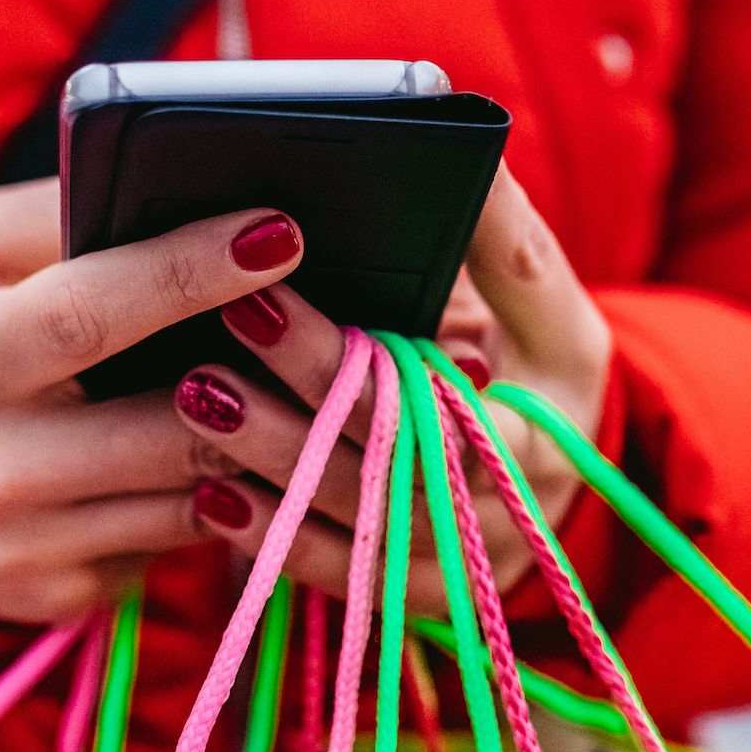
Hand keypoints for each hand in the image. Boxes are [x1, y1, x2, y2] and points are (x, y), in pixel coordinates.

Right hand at [0, 182, 303, 622]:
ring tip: (296, 381)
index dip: (191, 271)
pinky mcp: (65, 595)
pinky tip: (232, 449)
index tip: (279, 231)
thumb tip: (164, 178)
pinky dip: (218, 493)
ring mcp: (29, 547)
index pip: (89, 314)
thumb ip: (52, 214)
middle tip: (318, 322)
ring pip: (196, 495)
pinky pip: (179, 540)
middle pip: (173, 428)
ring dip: (260, 440)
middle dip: (262, 376)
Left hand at [174, 166, 611, 603]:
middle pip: (394, 465)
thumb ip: (504, 237)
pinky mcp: (407, 597)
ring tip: (199, 395)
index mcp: (544, 432)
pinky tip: (210, 495)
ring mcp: (455, 568)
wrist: (551, 474)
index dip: (371, 365)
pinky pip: (335, 579)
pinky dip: (273, 538)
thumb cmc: (540, 365)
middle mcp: (505, 517)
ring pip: (357, 528)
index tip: (277, 295)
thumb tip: (470, 155)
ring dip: (274, 464)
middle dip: (307, 392)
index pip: (457, 413)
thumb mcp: (543, 301)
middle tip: (228, 322)